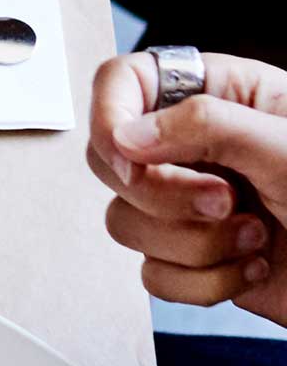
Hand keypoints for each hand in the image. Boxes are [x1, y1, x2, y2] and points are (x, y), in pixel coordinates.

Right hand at [89, 51, 286, 320]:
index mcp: (222, 96)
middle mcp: (199, 148)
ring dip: (194, 244)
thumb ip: (205, 126)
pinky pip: (154, 274)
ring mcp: (194, 206)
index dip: (111, 117)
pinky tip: (251, 267)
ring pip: (128, 222)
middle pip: (114, 160)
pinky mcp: (196, 258)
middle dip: (166, 195)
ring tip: (255, 236)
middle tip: (223, 201)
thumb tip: (127, 134)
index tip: (132, 157)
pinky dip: (202, 282)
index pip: (125, 83)